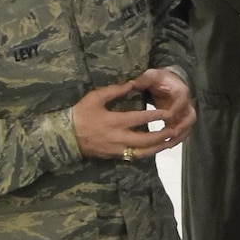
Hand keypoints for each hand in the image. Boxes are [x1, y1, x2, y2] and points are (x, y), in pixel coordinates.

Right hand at [71, 72, 192, 160]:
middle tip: (174, 130)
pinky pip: (134, 156)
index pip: (140, 118)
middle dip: (162, 136)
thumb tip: (132, 83)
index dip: (156, 116)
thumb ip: (115, 91)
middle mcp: (119, 137)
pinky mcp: (115, 156)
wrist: (65, 136)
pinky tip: (155, 150)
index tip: (168, 113)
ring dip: (157, 148)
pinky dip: (146, 153)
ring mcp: (117, 149)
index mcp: (114, 121)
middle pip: (146, 139)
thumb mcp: (95, 97)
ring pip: (143, 152)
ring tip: (169, 143)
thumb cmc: (80, 114)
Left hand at [136, 67, 195, 144]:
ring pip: (188, 126)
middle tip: (171, 135)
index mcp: (180, 91)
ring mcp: (185, 113)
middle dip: (182, 127)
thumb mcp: (152, 75)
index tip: (166, 116)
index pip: (181, 102)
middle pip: (190, 117)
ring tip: (168, 144)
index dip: (175, 110)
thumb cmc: (160, 79)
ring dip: (180, 136)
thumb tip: (133, 84)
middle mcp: (186, 103)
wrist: (168, 81)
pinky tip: (167, 145)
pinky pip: (183, 131)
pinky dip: (177, 139)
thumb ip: (144, 79)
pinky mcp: (181, 120)